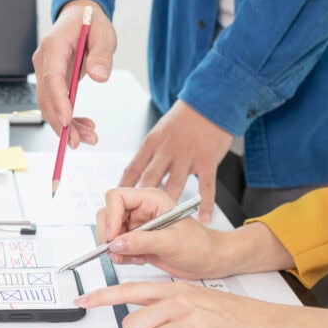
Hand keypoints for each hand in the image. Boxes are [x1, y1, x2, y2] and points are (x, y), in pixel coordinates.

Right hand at [32, 0, 113, 147]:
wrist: (80, 17)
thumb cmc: (90, 23)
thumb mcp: (103, 34)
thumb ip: (101, 54)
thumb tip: (99, 77)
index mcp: (53, 46)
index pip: (52, 78)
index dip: (58, 102)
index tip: (67, 121)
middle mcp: (44, 61)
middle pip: (46, 98)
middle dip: (61, 123)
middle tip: (78, 142)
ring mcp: (45, 72)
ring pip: (50, 105)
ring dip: (67, 125)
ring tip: (89, 137)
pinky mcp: (51, 81)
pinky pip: (56, 104)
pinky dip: (69, 118)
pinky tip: (84, 127)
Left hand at [74, 282, 327, 327]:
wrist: (271, 327)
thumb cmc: (233, 315)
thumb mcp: (196, 298)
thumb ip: (165, 304)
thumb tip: (137, 319)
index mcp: (174, 290)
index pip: (128, 290)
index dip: (101, 297)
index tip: (81, 301)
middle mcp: (179, 302)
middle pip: (133, 326)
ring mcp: (191, 322)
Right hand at [97, 187, 231, 278]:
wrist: (211, 261)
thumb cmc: (201, 245)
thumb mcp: (171, 242)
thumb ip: (141, 241)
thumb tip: (116, 243)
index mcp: (151, 199)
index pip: (117, 197)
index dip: (111, 215)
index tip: (113, 236)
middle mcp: (141, 210)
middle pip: (108, 213)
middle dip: (108, 233)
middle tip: (114, 249)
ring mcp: (138, 226)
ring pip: (110, 232)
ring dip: (115, 247)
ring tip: (131, 257)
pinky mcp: (137, 241)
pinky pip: (117, 246)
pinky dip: (121, 255)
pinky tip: (138, 259)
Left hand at [119, 100, 232, 222]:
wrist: (211, 102)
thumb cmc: (184, 119)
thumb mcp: (160, 132)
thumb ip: (150, 155)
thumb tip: (136, 178)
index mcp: (151, 143)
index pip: (132, 169)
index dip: (123, 189)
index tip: (116, 205)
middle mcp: (166, 150)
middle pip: (149, 180)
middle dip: (140, 202)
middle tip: (134, 220)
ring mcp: (187, 156)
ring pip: (174, 185)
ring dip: (168, 206)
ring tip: (162, 226)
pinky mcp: (208, 160)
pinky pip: (206, 186)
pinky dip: (205, 204)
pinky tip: (204, 218)